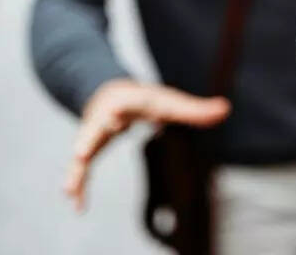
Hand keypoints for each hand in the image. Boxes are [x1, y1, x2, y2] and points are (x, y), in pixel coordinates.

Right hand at [64, 79, 229, 210]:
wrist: (108, 91)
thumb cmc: (144, 99)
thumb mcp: (168, 101)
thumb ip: (194, 109)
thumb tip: (226, 109)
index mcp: (127, 102)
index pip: (125, 105)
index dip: (120, 112)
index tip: (115, 120)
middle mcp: (105, 116)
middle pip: (95, 127)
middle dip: (89, 137)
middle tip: (81, 152)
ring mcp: (93, 132)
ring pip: (82, 150)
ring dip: (76, 169)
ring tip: (69, 190)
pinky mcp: (87, 148)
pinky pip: (79, 169)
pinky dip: (77, 184)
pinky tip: (76, 204)